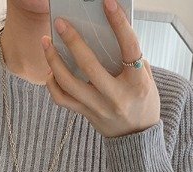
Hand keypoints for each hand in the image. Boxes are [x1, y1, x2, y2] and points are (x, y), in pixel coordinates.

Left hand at [42, 0, 160, 137]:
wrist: (137, 138)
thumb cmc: (143, 102)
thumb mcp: (146, 79)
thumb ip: (131, 58)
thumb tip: (108, 32)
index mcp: (137, 83)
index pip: (129, 48)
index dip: (119, 24)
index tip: (108, 4)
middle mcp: (116, 96)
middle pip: (90, 66)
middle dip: (72, 41)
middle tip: (60, 23)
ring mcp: (99, 108)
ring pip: (69, 84)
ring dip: (53, 61)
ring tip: (46, 43)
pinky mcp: (86, 115)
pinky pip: (63, 100)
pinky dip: (53, 84)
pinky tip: (50, 71)